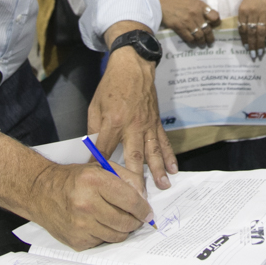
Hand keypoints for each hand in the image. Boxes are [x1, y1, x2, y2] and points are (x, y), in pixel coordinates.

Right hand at [30, 161, 154, 250]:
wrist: (40, 192)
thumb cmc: (71, 179)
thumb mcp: (99, 167)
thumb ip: (126, 178)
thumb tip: (143, 197)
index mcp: (94, 181)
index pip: (130, 200)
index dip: (144, 208)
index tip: (147, 211)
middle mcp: (86, 204)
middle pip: (126, 221)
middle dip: (135, 221)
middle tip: (135, 217)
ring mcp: (80, 225)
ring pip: (117, 235)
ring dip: (122, 229)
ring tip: (117, 219)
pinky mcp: (76, 241)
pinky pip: (103, 242)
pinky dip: (106, 235)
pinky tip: (99, 224)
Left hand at [88, 46, 177, 189]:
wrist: (132, 66)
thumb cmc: (111, 86)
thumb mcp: (94, 106)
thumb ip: (94, 130)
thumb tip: (92, 152)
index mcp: (113, 121)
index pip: (104, 150)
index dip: (99, 167)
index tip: (98, 184)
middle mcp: (132, 125)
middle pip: (133, 157)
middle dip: (135, 179)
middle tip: (137, 198)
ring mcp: (146, 124)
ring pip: (153, 152)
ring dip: (158, 171)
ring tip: (162, 187)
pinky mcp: (156, 122)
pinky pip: (163, 141)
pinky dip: (169, 156)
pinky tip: (173, 169)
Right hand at [158, 0, 218, 46]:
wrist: (163, 4)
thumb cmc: (179, 4)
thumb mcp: (193, 3)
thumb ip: (203, 11)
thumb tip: (211, 22)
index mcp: (200, 6)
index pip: (214, 16)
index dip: (216, 23)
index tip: (215, 27)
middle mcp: (195, 13)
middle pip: (207, 29)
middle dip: (210, 38)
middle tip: (210, 42)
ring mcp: (187, 21)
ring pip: (199, 36)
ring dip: (202, 42)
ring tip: (202, 44)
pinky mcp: (179, 28)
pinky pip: (189, 38)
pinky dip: (193, 42)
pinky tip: (193, 42)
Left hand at [238, 0, 265, 58]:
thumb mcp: (245, 4)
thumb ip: (244, 18)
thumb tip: (245, 33)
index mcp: (243, 11)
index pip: (242, 29)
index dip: (244, 40)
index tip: (246, 47)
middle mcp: (252, 13)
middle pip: (251, 33)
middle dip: (251, 45)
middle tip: (252, 54)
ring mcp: (263, 14)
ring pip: (260, 33)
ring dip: (260, 44)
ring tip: (259, 52)